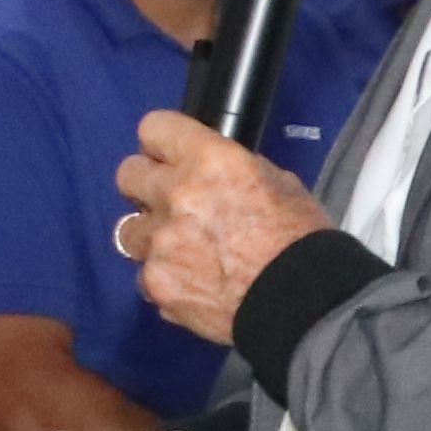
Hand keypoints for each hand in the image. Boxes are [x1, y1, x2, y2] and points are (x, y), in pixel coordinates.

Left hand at [116, 111, 331, 347]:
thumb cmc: (300, 238)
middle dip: (144, 185)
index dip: (161, 142)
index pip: (155, 128)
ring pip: (128, 230)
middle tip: (166, 201)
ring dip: (150, 236)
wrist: (302, 302)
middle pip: (127, 174)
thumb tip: (209, 173)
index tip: (166, 155)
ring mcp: (160, 243)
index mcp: (210, 160)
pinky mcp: (155, 283)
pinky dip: (164, 278)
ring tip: (180, 250)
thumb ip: (232, 170)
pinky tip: (192, 284)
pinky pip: (144, 275)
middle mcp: (176, 195)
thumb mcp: (278, 182)